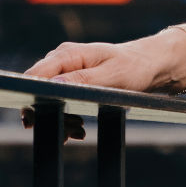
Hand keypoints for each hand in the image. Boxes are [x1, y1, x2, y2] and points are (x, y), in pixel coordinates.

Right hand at [19, 38, 164, 138]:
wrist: (153, 64)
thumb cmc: (136, 67)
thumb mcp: (113, 75)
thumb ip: (82, 80)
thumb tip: (53, 84)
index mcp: (68, 54)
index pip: (35, 76)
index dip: (30, 98)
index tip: (38, 120)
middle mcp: (62, 60)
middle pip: (38, 90)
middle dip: (48, 113)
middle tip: (69, 132)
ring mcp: (67, 70)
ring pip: (48, 99)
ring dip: (60, 118)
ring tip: (78, 133)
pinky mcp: (73, 81)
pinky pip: (60, 101)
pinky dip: (67, 117)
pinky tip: (78, 129)